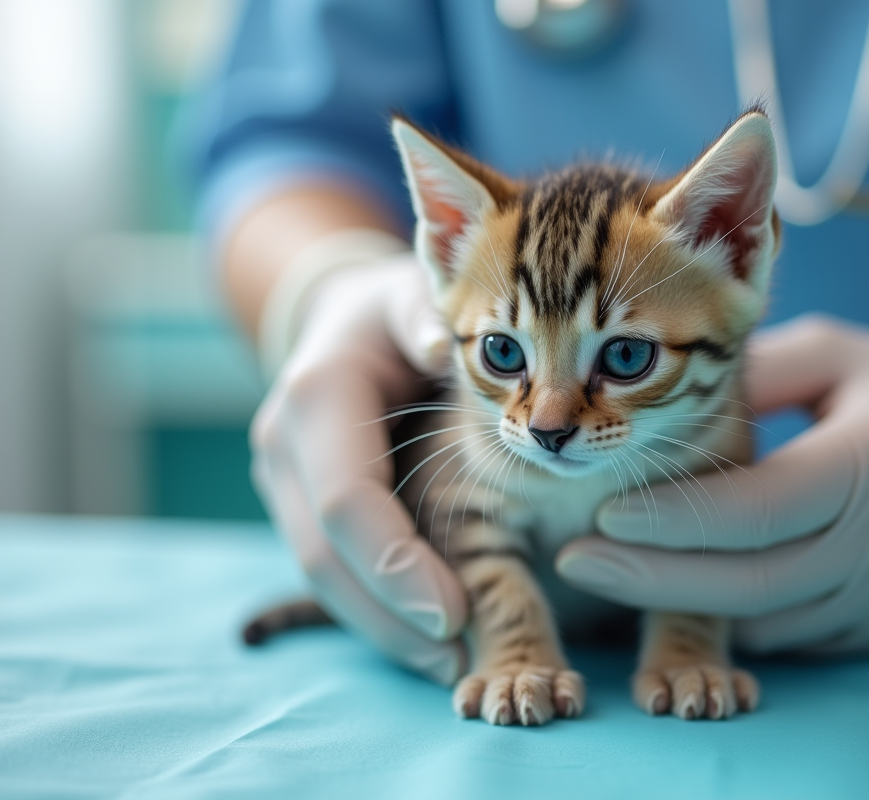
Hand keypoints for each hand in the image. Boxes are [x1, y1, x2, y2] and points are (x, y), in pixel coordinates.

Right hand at [251, 255, 467, 682]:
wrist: (345, 319)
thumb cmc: (399, 307)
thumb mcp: (416, 291)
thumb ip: (429, 313)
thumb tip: (442, 344)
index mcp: (317, 395)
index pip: (347, 501)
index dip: (396, 564)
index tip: (460, 614)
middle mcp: (284, 444)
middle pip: (325, 556)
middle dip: (390, 616)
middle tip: (461, 660)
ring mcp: (282, 480)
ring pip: (321, 577)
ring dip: (381, 629)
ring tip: (450, 664)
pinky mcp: (295, 505)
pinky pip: (329, 571)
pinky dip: (374, 610)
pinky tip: (423, 638)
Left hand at [557, 316, 868, 654]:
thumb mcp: (836, 352)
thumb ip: (751, 371)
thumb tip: (659, 398)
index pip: (758, 509)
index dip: (672, 518)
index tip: (603, 511)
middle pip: (754, 583)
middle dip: (652, 578)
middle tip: (576, 559)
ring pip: (771, 621)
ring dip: (687, 601)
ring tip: (617, 567)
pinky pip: (801, 635)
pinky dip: (744, 613)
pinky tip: (698, 581)